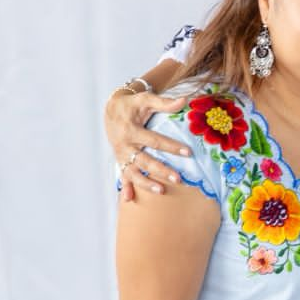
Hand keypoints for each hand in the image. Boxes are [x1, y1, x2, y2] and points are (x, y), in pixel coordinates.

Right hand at [106, 86, 187, 200]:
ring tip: (161, 191)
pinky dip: (125, 187)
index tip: (189, 152)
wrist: (111, 109)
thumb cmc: (132, 105)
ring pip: (133, 172)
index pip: (154, 140)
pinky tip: (128, 199)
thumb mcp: (146, 100)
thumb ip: (164, 102)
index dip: (171, 146)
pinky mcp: (120, 160)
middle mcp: (124, 144)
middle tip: (178, 179)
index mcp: (131, 130)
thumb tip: (185, 99)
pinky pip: (122, 175)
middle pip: (144, 160)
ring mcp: (121, 155)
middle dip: (160, 170)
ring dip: (145, 183)